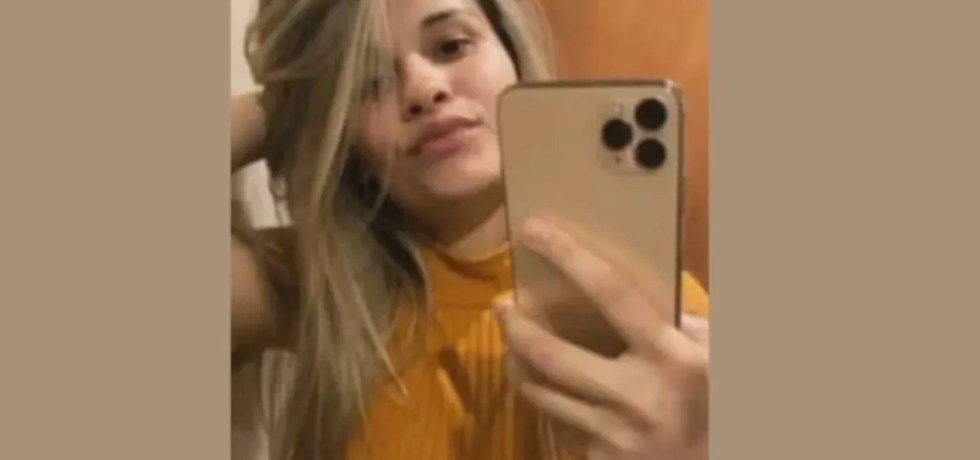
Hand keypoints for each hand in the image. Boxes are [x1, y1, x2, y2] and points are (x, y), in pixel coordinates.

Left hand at [497, 216, 708, 459]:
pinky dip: (550, 401)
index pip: (612, 293)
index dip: (570, 257)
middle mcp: (640, 396)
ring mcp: (618, 435)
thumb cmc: (722, 397)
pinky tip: (547, 387)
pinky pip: (561, 424)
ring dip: (518, 364)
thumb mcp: (710, 348)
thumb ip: (672, 319)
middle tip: (501, 305)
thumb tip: (619, 286)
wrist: (727, 459)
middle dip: (516, 327)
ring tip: (512, 343)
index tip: (533, 229)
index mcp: (672, 356)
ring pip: (543, 393)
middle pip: (553, 355)